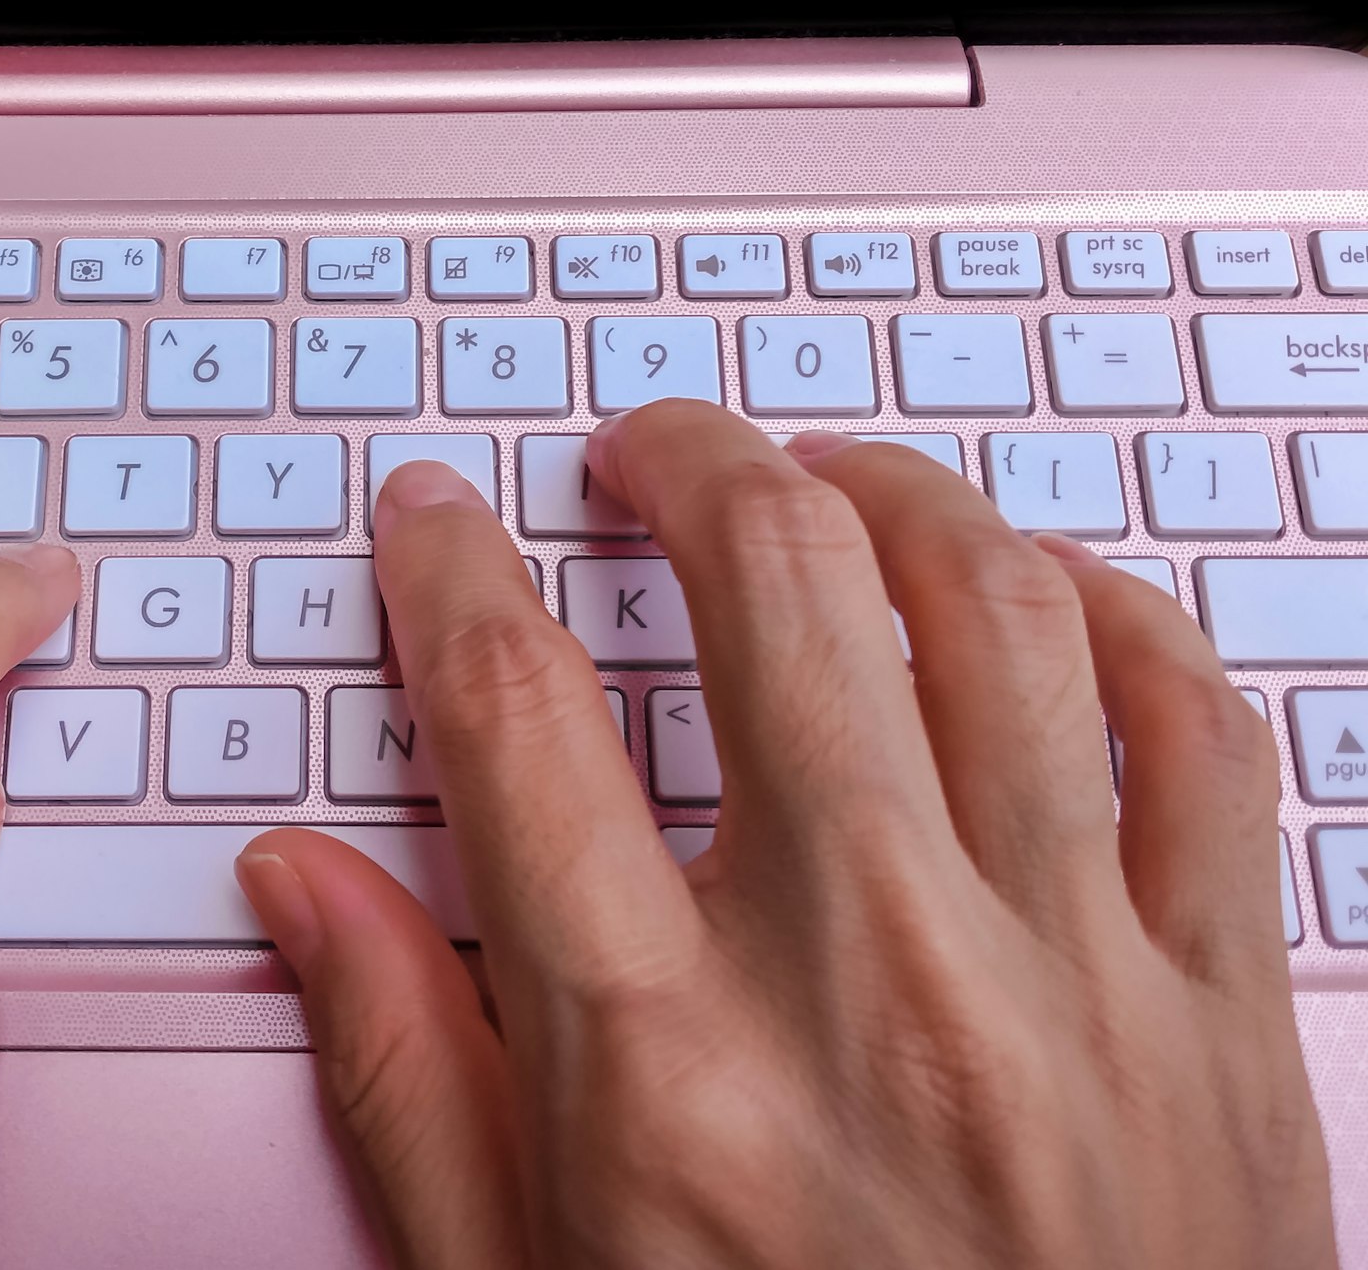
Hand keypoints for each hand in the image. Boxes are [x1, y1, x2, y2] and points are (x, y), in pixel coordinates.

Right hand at [237, 402, 1335, 1268]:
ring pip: (995, 609)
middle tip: (646, 449)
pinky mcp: (1220, 1009)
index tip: (439, 522)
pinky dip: (1115, 616)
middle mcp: (872, 985)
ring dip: (891, 492)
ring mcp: (1073, 984)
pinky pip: (1197, 726)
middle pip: (774, 583)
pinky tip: (1036, 599)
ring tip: (826, 482)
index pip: (514, 713)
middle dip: (687, 460)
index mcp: (667, 1072)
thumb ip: (407, 1072)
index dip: (450, 572)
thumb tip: (302, 886)